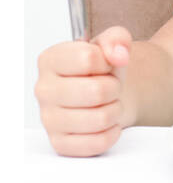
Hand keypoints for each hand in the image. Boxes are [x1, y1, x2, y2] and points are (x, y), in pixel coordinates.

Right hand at [35, 26, 132, 156]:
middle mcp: (43, 89)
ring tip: (109, 103)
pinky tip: (106, 123)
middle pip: (96, 91)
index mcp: (50, 60)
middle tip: (110, 87)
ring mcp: (48, 119)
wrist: (105, 96)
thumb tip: (119, 53)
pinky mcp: (60, 143)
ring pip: (100, 119)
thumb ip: (117, 38)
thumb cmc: (102, 71)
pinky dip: (112, 132)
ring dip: (115, 110)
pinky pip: (98, 142)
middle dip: (114, 88)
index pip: (88, 58)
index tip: (105, 64)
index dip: (107, 61)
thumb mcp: (111, 44)